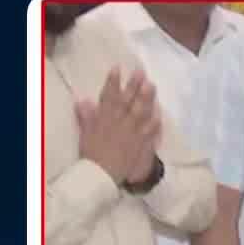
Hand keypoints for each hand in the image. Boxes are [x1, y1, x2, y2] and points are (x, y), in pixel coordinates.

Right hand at [75, 67, 161, 184]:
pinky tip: (160, 113)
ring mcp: (132, 133)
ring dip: (147, 99)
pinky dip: (155, 122)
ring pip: (141, 113)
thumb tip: (83, 100)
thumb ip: (86, 117)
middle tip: (141, 72)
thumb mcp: (86, 134)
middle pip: (128, 102)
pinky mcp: (141, 145)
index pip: (109, 97)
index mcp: (104, 120)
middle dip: (134, 86)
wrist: (102, 176)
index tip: (117, 68)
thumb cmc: (92, 155)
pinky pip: (151, 132)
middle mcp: (120, 124)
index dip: (113, 82)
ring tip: (152, 85)